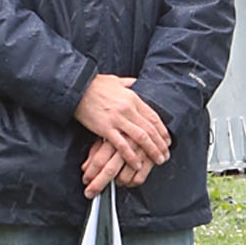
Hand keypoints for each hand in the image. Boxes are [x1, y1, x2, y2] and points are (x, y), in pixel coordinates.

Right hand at [73, 74, 168, 190]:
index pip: (154, 117)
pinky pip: (122, 145)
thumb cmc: (96, 84)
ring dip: (152, 151)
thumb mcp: (116, 80)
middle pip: (150, 129)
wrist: (77, 88)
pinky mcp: (106, 128)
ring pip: (141, 138)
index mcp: (133, 97)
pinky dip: (131, 156)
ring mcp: (118, 119)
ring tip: (158, 161)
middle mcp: (128, 108)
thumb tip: (138, 82)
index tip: (168, 141)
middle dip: (161, 144)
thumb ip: (129, 83)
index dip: (163, 131)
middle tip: (166, 155)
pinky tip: (137, 164)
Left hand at [82, 132, 158, 196]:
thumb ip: (96, 150)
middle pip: (110, 170)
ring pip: (124, 177)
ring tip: (113, 181)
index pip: (99, 159)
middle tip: (91, 192)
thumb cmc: (123, 125)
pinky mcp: (151, 157)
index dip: (91, 172)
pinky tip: (127, 181)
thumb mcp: (108, 132)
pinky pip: (139, 179)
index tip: (86, 181)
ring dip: (116, 183)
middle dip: (98, 184)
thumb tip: (85, 167)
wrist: (148, 114)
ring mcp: (140, 151)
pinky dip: (131, 183)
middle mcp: (127, 143)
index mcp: (115, 134)